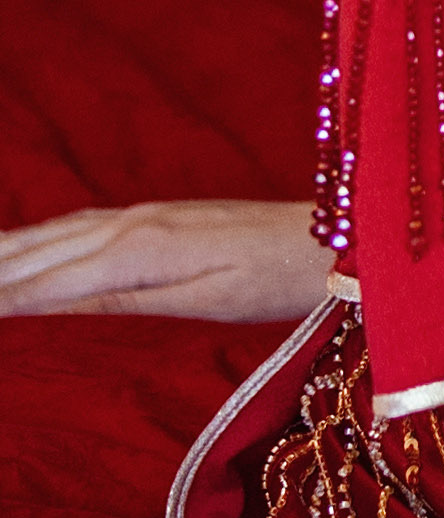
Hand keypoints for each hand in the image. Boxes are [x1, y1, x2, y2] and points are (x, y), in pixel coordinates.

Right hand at [0, 197, 336, 324]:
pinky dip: (26, 245)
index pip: (35, 282)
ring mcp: (135, 216)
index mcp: (135, 250)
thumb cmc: (276, 280)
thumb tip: (39, 300)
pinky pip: (68, 231)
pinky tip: (10, 253)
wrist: (336, 235)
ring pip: (43, 240)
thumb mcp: (199, 302)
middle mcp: (125, 224)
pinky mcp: (148, 219)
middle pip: (26, 256)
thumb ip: (116, 298)